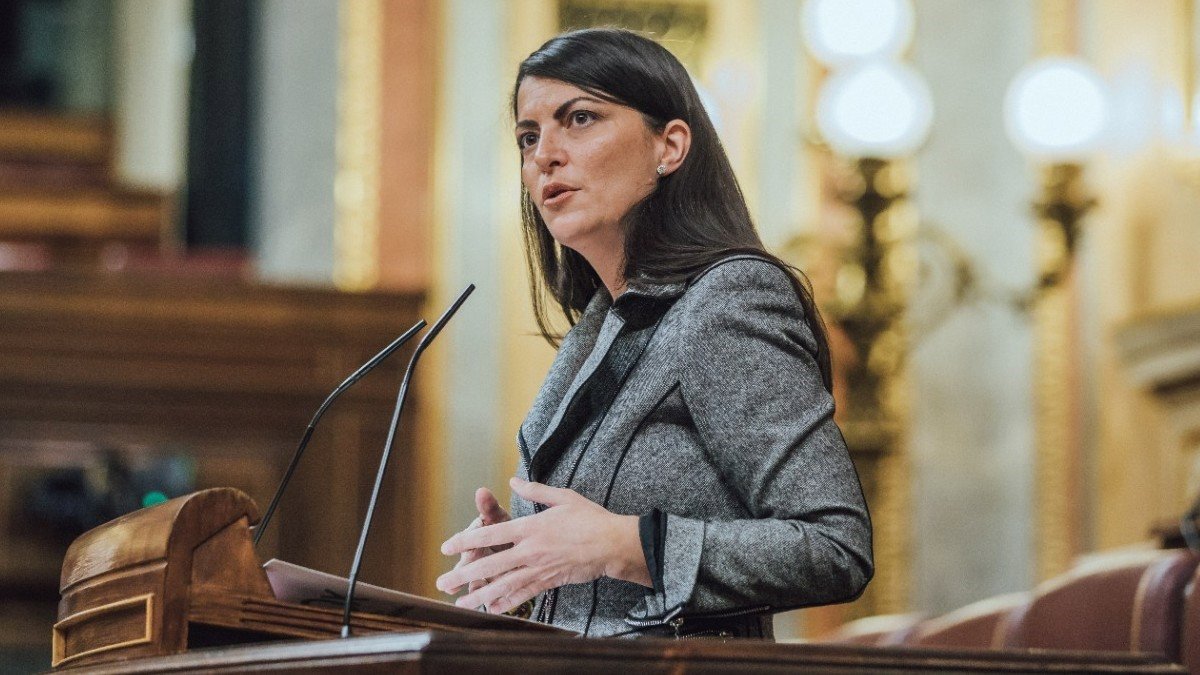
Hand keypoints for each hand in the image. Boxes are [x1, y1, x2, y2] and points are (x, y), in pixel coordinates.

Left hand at [436, 477, 649, 614]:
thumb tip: (513, 481)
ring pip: (504, 585)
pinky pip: (525, 594)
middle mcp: (531, 550)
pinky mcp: (550, 581)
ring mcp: (540, 568)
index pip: (491, 535)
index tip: (447, 546)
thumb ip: (535, 490)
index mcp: (531, 527)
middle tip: (443, 583)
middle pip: (491, 565)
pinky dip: (508, 602)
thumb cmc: (590, 517)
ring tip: (461, 603)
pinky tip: (493, 608)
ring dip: (480, 595)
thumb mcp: (563, 496)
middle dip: (464, 575)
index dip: (466, 540)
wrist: (613, 544)